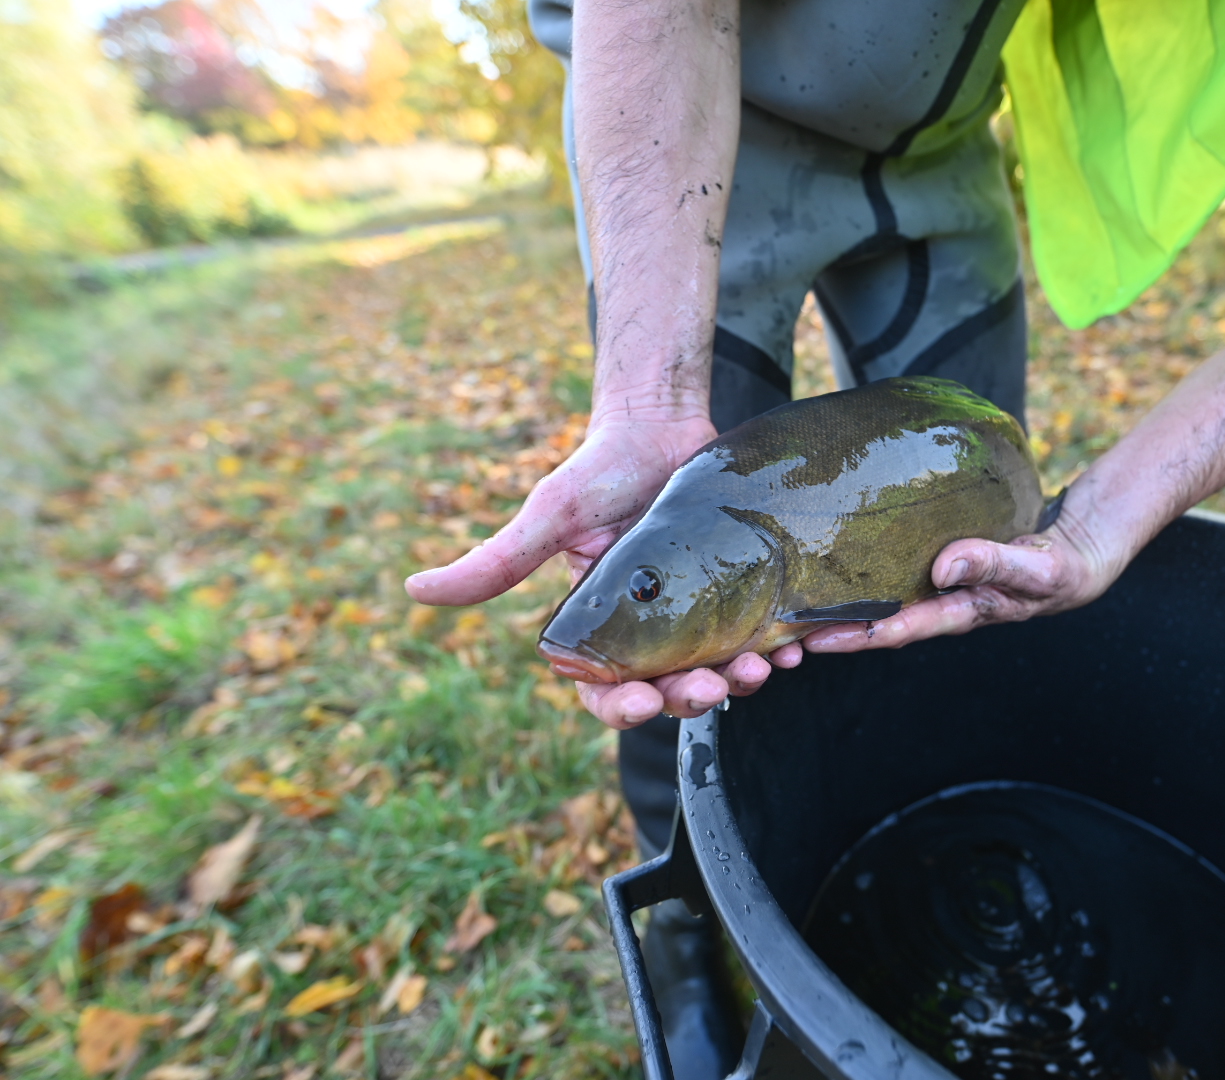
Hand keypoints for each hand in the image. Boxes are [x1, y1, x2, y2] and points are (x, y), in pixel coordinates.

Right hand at [404, 414, 803, 727]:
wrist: (663, 423)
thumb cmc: (598, 470)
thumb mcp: (548, 517)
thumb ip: (494, 561)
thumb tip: (413, 591)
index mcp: (599, 629)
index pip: (601, 690)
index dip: (618, 707)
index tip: (639, 700)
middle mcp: (651, 631)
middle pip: (668, 691)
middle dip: (688, 698)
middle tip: (712, 686)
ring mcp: (700, 615)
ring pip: (719, 671)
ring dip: (739, 680)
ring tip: (759, 666)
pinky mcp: (742, 592)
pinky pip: (763, 635)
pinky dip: (778, 647)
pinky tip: (793, 644)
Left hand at [801, 517, 1114, 656]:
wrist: (1083, 550)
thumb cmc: (1064, 566)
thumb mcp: (1038, 567)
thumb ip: (994, 563)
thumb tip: (942, 566)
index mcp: (964, 612)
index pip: (902, 628)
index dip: (858, 634)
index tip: (816, 637)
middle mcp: (944, 603)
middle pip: (879, 621)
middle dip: (834, 627)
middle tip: (783, 628)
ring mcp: (940, 585)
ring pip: (882, 599)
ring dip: (842, 603)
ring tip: (794, 598)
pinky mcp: (940, 563)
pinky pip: (895, 572)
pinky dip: (865, 573)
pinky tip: (835, 559)